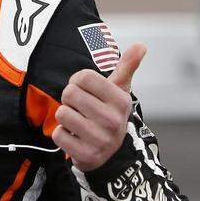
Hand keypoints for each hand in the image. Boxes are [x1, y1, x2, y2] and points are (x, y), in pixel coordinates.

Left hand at [52, 43, 146, 171]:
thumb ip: (127, 67)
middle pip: (69, 93)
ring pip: (61, 113)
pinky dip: (62, 135)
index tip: (84, 91)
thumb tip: (141, 45)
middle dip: (69, 100)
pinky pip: (58, 135)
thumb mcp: (119, 92)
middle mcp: (113, 120)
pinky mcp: (86, 155)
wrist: (110, 155)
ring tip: (78, 123)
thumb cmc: (109, 115)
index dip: (77, 82)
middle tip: (80, 109)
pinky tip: (75, 137)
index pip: (83, 77)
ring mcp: (100, 139)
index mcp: (121, 100)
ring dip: (65, 118)